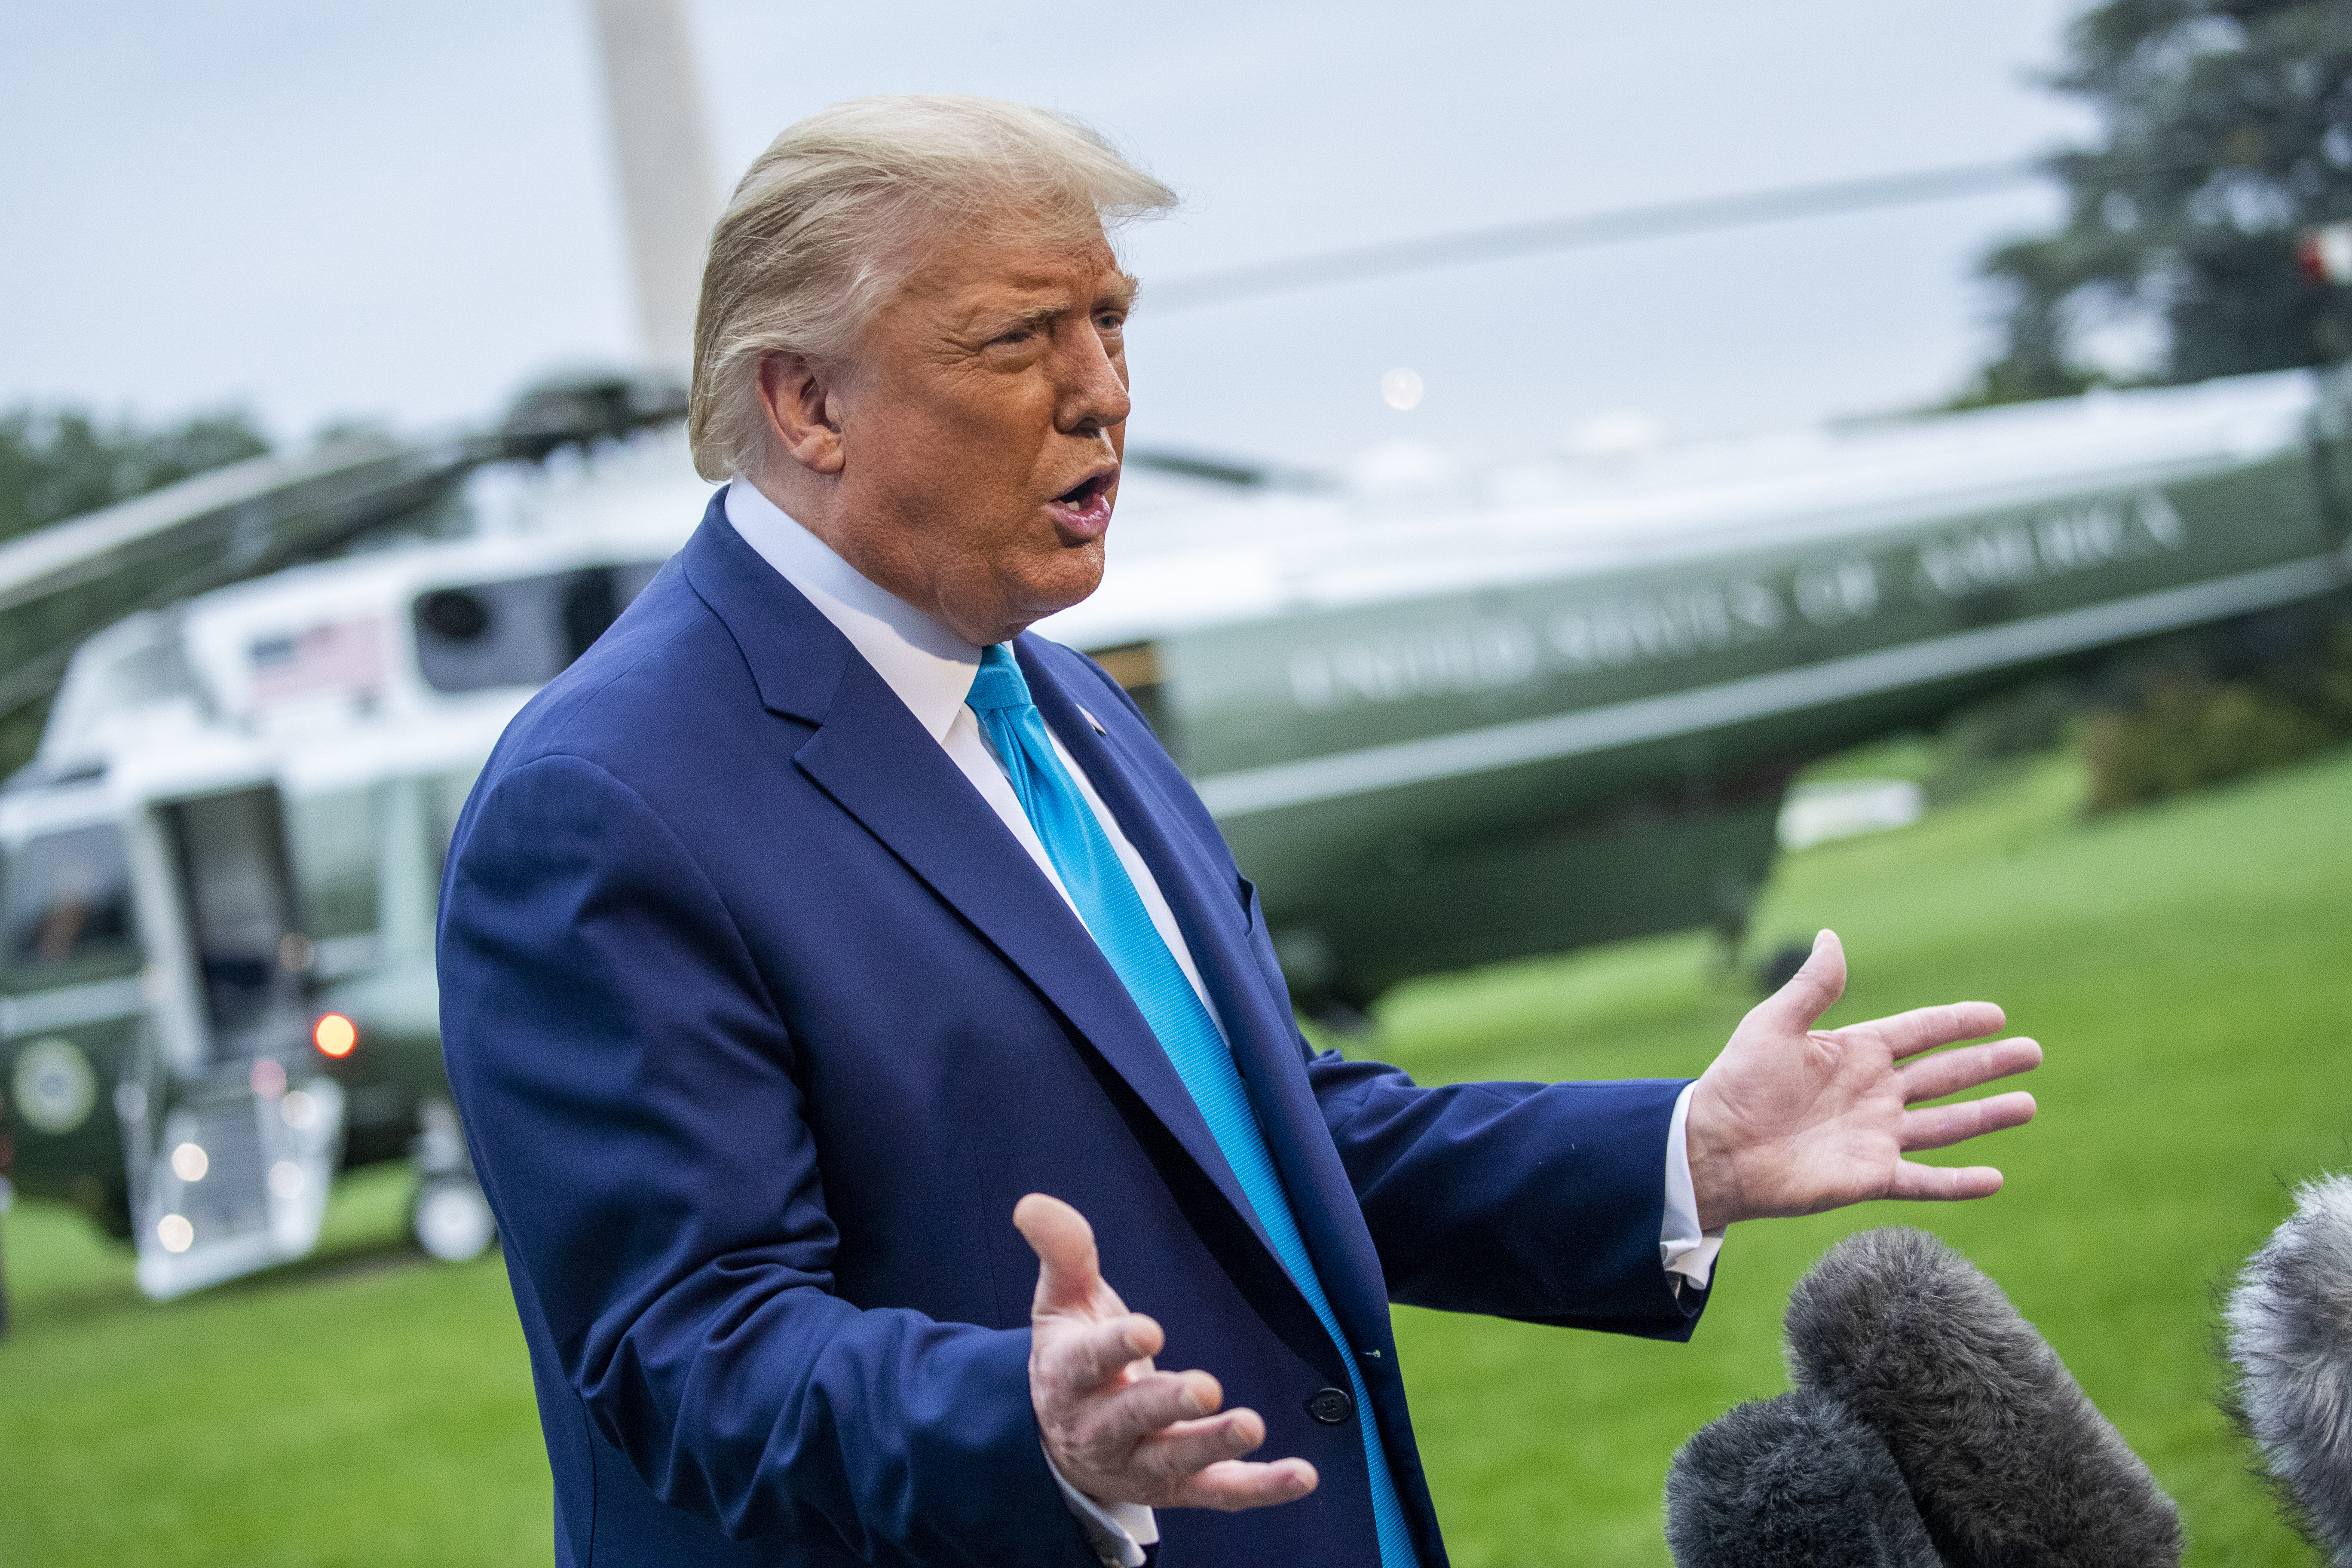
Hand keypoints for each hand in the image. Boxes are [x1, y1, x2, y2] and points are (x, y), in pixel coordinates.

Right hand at [1014, 1193, 1318, 1510]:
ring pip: (1175, 1460)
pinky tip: (1302, 1475)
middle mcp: (1100, 1428)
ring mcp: (1139, 1464)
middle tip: (1204, 1388)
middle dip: (1167, 1403)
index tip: (1147, 1330)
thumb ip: (1063, 1253)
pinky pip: (1219, 1494)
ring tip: (1251, 1426)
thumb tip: (1034, 1204)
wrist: (1059, 1443)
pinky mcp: (1176, 1490)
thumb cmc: (1071, 1357)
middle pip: (1131, 1418)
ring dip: (1213, 1446)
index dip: (1117, 1347)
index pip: (1088, 1362)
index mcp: (1068, 1376)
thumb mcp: (1061, 1303)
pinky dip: (1261, 1488)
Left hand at [1685, 930, 2040, 1229]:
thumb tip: (1830, 936)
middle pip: (1944, 1074)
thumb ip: (1812, 987)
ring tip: (2028, 1103)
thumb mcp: (1774, 1025)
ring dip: (1986, 1115)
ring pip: (1946, 1125)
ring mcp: (1875, 1136)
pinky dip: (1960, 1183)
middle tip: (2032, 1052)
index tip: (1996, 1014)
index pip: (1919, 1032)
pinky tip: (1996, 1179)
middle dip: (1988, 1064)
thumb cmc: (1737, 1084)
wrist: (1714, 1148)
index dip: (1956, 1023)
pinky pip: (1925, 1180)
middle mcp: (1872, 1094)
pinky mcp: (1870, 1177)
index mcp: (1854, 1053)